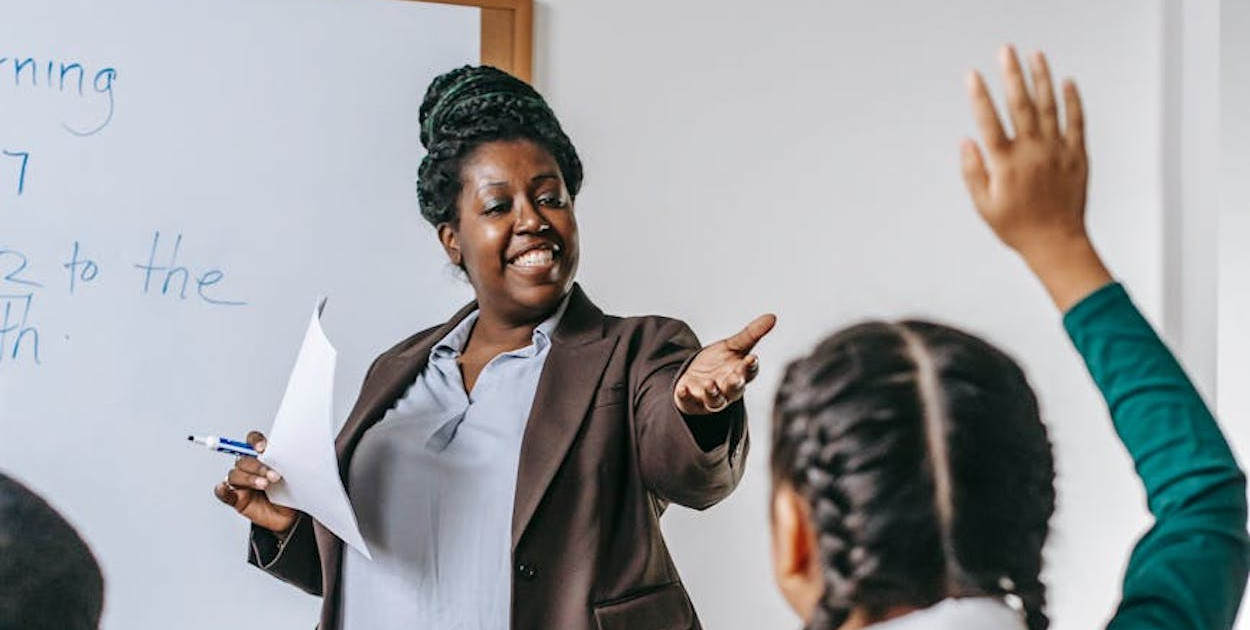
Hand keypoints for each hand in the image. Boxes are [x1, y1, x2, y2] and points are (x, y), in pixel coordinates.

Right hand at [213, 431, 297, 533]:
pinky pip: (225, 494)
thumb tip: (286, 453)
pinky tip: (223, 488)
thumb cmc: (290, 493)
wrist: (290, 516)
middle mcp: (249, 468)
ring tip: (264, 486)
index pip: (252, 442)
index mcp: (262, 457)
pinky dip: (222, 490)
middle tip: (274, 476)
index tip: (262, 448)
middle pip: (244, 460)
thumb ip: (285, 463)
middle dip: (258, 467)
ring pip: (235, 475)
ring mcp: (242, 484)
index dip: (255, 442)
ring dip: (249, 479)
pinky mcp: (237, 499)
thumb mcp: (292, 476)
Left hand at [674, 314, 775, 414]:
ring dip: (712, 393)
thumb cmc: (719, 363)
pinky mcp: (692, 401)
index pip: (749, 372)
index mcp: (740, 374)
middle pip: (735, 390)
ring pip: (715, 401)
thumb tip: (773, 316)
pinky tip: (682, 389)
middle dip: (735, 384)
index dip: (751, 366)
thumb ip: (751, 334)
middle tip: (735, 377)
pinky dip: (685, 396)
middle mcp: (728, 389)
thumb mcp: (732, 345)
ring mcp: (710, 397)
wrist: (696, 377)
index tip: (752, 358)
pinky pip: (689, 401)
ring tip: (709, 384)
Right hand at [961, 46, 1110, 309]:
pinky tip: (1067, 82)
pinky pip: (1076, 122)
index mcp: (1006, 164)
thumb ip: (973, 172)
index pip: (989, 122)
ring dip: (1041, 78)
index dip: (979, 97)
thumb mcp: (984, 205)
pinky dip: (1072, 100)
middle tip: (1006, 51)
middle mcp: (1032, 152)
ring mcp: (1057, 151)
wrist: (1057, 242)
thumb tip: (966, 142)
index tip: (972, 75)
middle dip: (1011, 75)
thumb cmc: (1017, 227)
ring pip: (1049, 106)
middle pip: (1021, 105)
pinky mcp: (1076, 155)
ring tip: (1035, 56)